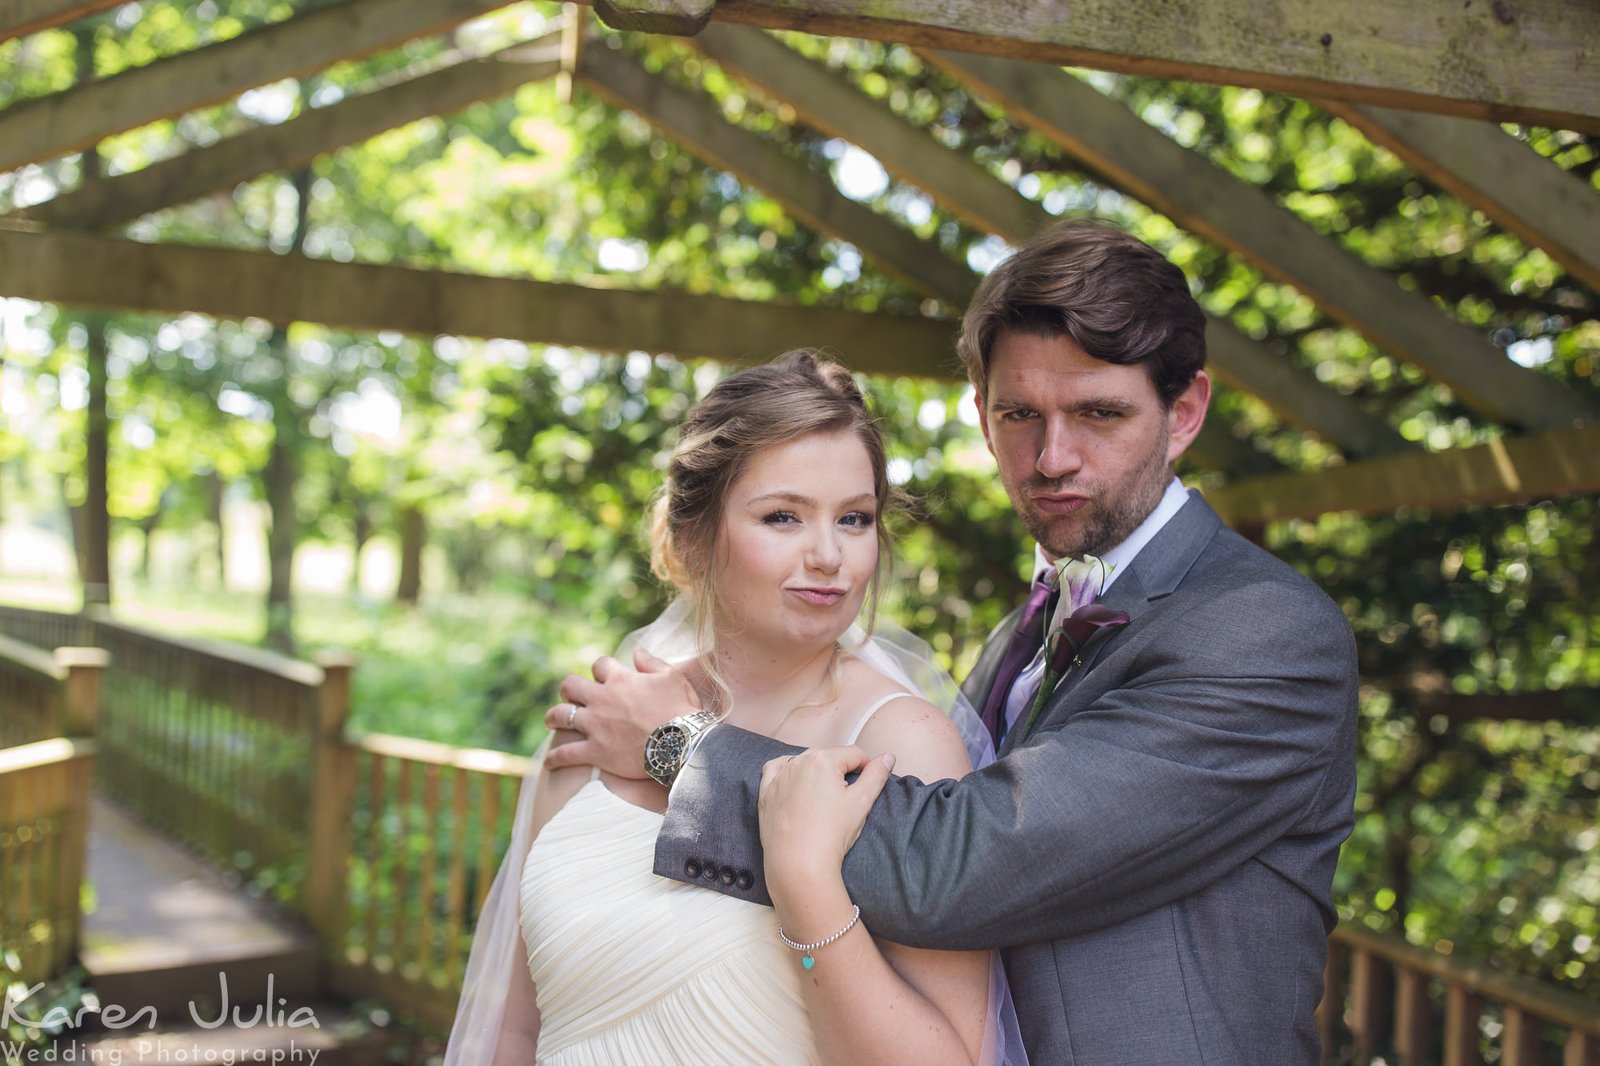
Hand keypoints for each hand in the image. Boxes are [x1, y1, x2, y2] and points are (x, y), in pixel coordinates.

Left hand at [543, 648, 700, 777]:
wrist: (682, 744)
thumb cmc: (682, 709)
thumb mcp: (673, 678)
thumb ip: (652, 663)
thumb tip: (637, 651)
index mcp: (620, 679)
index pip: (600, 664)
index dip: (601, 669)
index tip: (604, 676)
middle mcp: (602, 699)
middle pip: (570, 686)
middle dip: (569, 690)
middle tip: (571, 696)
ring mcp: (595, 726)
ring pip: (562, 716)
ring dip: (554, 717)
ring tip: (551, 720)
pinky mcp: (595, 751)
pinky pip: (566, 754)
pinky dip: (555, 758)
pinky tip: (549, 762)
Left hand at [758, 746, 894, 906]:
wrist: (798, 864)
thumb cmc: (831, 834)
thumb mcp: (862, 802)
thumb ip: (876, 775)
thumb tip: (887, 757)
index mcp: (823, 760)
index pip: (854, 755)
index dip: (866, 768)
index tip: (868, 786)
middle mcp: (797, 762)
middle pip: (828, 758)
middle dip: (840, 773)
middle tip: (846, 799)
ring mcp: (779, 777)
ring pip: (803, 763)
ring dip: (815, 773)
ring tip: (824, 798)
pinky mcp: (766, 793)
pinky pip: (775, 771)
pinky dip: (785, 771)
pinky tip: (794, 781)